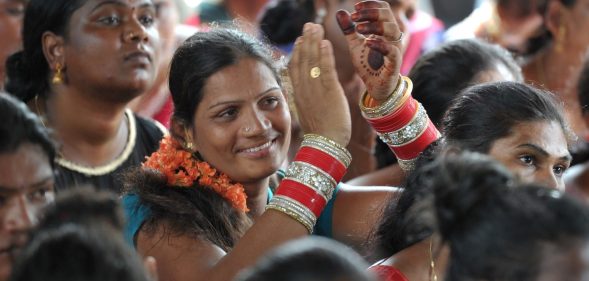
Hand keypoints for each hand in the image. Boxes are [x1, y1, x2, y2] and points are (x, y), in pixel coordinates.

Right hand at [288, 23, 351, 146]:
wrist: (325, 145)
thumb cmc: (320, 131)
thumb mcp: (309, 112)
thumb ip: (307, 98)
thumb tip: (307, 89)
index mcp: (299, 95)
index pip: (295, 69)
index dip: (296, 52)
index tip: (299, 39)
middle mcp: (304, 90)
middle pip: (302, 61)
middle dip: (305, 41)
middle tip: (309, 25)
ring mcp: (316, 91)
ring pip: (312, 62)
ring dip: (314, 43)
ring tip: (316, 28)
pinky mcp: (329, 93)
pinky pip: (326, 71)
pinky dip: (325, 56)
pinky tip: (325, 43)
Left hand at [335, 0, 404, 101]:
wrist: (374, 87)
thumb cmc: (368, 64)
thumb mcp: (355, 44)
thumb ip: (349, 29)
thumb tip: (340, 11)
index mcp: (384, 30)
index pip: (384, 8)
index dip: (371, 5)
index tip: (356, 6)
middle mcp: (392, 37)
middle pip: (388, 15)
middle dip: (370, 13)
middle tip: (354, 16)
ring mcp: (394, 49)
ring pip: (392, 29)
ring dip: (374, 26)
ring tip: (359, 29)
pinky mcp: (394, 64)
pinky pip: (392, 51)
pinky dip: (380, 44)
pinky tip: (367, 42)